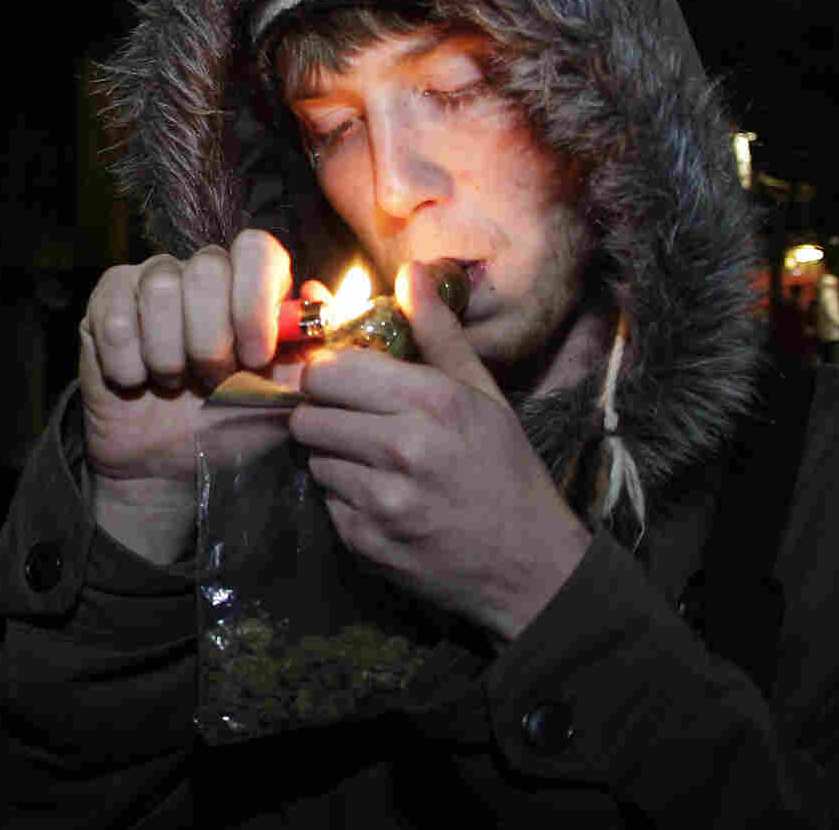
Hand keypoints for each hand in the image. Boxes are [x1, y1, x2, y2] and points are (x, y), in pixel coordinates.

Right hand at [80, 229, 308, 485]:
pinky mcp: (106, 304)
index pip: (257, 249)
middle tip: (214, 380)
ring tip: (175, 382)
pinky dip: (130, 363)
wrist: (172, 466)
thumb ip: (313, 347)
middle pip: (208, 268)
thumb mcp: (287, 394)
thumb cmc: (233, 423)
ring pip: (161, 288)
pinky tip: (138, 382)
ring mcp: (150, 282)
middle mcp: (202, 271)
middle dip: (212, 341)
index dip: (256, 300)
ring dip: (171, 354)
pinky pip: (116, 316)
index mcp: (251, 283)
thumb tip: (316, 295)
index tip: (257, 356)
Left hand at [289, 262, 590, 643]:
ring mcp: (380, 500)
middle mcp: (401, 448)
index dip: (326, 371)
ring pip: (314, 457)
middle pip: (309, 413)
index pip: (331, 370)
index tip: (337, 377)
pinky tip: (380, 497)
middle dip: (321, 411)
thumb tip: (409, 271)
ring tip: (372, 460)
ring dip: (332, 454)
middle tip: (349, 417)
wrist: (528, 566)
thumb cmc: (504, 469)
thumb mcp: (483, 394)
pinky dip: (343, 496)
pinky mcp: (365, 543)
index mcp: (431, 401)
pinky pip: (327, 502)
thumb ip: (438, 333)